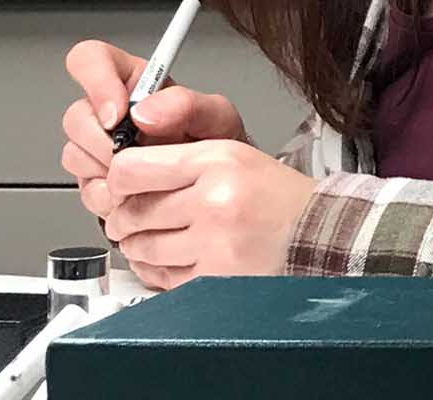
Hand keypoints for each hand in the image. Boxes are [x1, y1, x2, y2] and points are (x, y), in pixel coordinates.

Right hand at [61, 40, 248, 220]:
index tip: (118, 112)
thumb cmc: (218, 147)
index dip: (95, 82)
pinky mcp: (99, 183)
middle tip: (135, 154)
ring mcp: (100, 149)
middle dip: (103, 141)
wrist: (217, 191)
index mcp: (134, 82)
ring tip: (147, 176)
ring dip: (109, 172)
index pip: (90, 59)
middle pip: (76, 116)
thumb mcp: (217, 118)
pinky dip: (112, 198)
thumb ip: (187, 104)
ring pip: (75, 154)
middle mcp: (111, 112)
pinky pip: (87, 190)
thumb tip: (145, 110)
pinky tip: (140, 194)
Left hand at [103, 139, 316, 289]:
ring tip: (144, 239)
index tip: (118, 187)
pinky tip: (162, 261)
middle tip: (124, 218)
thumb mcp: (229, 154)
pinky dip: (155, 271)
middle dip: (122, 218)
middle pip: (133, 211)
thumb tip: (121, 177)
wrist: (317, 232)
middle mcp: (215, 199)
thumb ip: (176, 159)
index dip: (116, 180)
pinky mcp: (216, 278)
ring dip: (136, 246)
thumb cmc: (273, 196)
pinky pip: (163, 278)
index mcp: (217, 159)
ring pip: (144, 247)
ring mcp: (215, 243)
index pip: (132, 169)